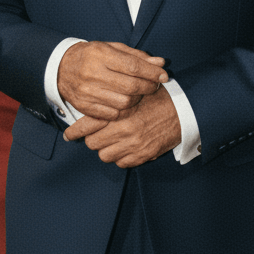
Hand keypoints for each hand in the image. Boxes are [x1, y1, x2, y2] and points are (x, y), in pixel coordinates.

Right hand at [57, 41, 167, 120]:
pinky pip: (112, 114)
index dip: (152, 72)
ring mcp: (87, 92)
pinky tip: (125, 102)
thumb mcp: (112, 49)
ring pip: (123, 103)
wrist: (61, 67)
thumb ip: (136, 56)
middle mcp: (92, 73)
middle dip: (148, 87)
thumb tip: (160, 63)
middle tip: (154, 85)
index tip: (164, 75)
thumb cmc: (91, 56)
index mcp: (100, 55)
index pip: (133, 66)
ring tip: (139, 94)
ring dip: (137, 100)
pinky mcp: (83, 106)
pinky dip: (123, 110)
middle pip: (130, 87)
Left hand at [63, 86, 180, 167]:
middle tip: (99, 133)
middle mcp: (124, 129)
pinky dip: (121, 157)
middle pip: (93, 143)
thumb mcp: (136, 91)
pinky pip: (121, 163)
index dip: (75, 131)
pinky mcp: (143, 156)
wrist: (184, 111)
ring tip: (113, 141)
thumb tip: (94, 101)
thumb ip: (115, 97)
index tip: (68, 134)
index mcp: (119, 111)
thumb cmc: (159, 98)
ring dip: (106, 149)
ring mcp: (133, 145)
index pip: (88, 124)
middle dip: (94, 138)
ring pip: (105, 155)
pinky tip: (126, 148)